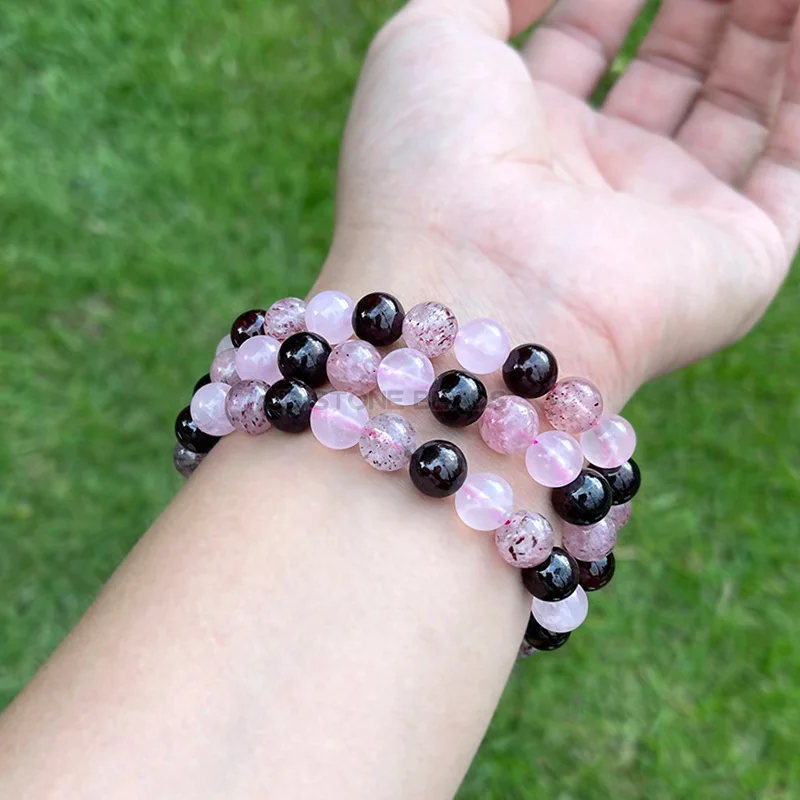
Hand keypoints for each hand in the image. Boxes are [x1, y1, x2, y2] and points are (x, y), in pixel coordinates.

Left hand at [326, 0, 798, 406]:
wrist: (472, 293)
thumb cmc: (431, 164)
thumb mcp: (429, 44)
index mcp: (515, 138)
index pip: (582, 43)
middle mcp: (588, 184)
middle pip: (663, 73)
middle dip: (699, 3)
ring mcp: (659, 224)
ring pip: (734, 109)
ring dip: (760, 33)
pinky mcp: (732, 263)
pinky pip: (792, 167)